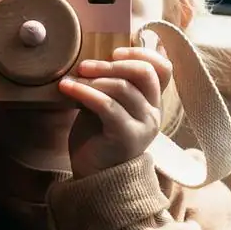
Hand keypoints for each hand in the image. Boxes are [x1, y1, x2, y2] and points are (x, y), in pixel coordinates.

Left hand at [60, 39, 173, 178]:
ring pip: (123, 87)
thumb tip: (95, 58)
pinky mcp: (127, 136)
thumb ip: (110, 85)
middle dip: (112, 64)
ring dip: (93, 79)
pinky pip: (107, 105)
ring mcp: (144, 124)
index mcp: (152, 101)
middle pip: (144, 72)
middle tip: (85, 66)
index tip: (114, 52)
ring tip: (72, 80)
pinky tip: (67, 88)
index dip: (141, 53)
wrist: (95, 177)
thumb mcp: (107, 104)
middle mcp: (154, 112)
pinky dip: (85, 92)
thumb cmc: (98, 138)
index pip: (162, 68)